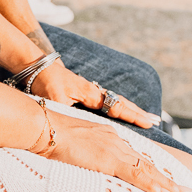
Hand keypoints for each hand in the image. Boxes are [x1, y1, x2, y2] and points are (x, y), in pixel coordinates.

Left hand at [29, 58, 160, 131]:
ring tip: (145, 118)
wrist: (36, 66)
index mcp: (90, 93)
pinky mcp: (83, 94)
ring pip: (115, 102)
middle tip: (156, 120)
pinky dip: (118, 109)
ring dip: (130, 110)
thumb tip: (80, 124)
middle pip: (121, 103)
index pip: (116, 106)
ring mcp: (89, 92)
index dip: (133, 116)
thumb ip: (70, 111)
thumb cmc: (45, 82)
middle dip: (138, 113)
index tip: (149, 122)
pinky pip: (106, 103)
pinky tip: (121, 114)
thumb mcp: (56, 99)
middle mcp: (93, 92)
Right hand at [45, 114, 187, 191]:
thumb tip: (85, 168)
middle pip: (146, 162)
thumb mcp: (71, 148)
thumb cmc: (49, 138)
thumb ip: (83, 157)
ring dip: (166, 185)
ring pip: (147, 170)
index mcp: (107, 137)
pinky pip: (137, 176)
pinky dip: (153, 186)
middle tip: (184, 191)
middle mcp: (116, 141)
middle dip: (166, 178)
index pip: (134, 156)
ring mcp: (114, 149)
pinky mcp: (110, 160)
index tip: (163, 180)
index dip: (150, 169)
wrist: (44, 128)